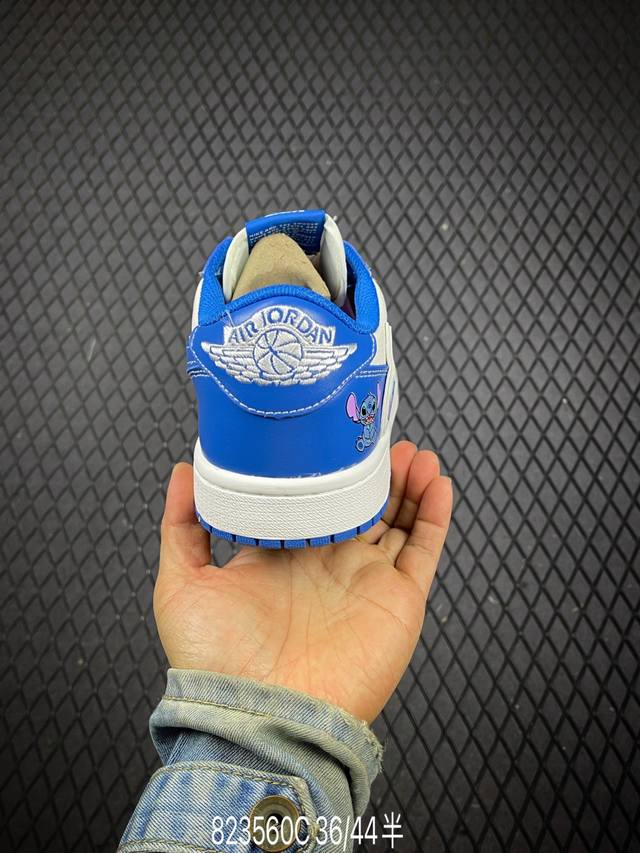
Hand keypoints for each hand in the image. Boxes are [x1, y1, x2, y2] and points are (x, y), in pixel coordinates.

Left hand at [154, 442, 452, 722]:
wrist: (261, 716)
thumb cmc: (216, 662)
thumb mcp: (182, 583)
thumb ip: (182, 524)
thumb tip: (184, 472)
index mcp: (285, 556)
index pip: (314, 502)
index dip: (327, 471)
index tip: (333, 437)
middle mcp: (328, 564)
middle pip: (363, 504)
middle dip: (375, 470)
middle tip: (379, 437)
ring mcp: (366, 580)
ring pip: (399, 519)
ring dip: (409, 483)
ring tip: (411, 452)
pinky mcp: (398, 599)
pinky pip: (426, 549)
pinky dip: (437, 515)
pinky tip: (438, 483)